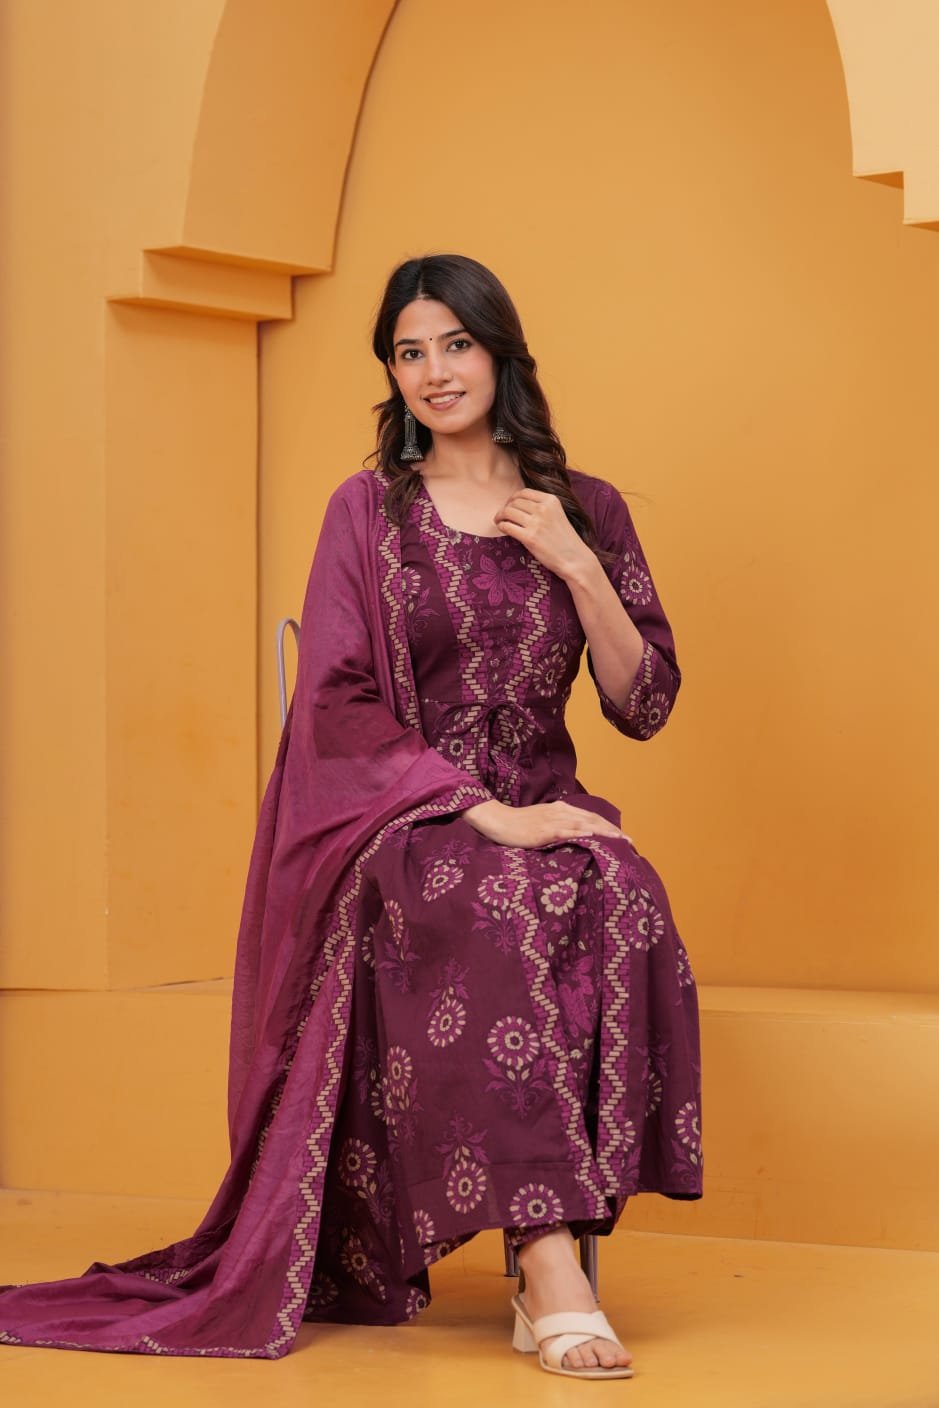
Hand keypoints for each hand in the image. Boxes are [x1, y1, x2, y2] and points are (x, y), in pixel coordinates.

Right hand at [462, 799, 626, 847]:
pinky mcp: (545, 830)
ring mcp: (553, 820)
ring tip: (620, 841)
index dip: (609, 827)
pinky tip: (593, 838)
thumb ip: (559, 827)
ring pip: (586, 825)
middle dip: (614, 831)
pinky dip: (582, 834)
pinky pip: (567, 831)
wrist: (498, 820)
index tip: (624, 837)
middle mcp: (561, 812)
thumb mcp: (542, 823)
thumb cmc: (518, 825)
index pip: (591, 818)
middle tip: (631, 843)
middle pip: (594, 820)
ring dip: (605, 833)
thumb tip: (575, 837)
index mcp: (562, 810)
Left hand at [494, 489, 594, 580]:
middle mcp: (543, 509)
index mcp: (551, 500)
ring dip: (500, 516)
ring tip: (499, 522)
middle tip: (502, 516)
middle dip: (505, 508)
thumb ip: (544, 508)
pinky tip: (502, 528)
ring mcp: (536, 523)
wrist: (575, 559)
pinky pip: (507, 526)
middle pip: (514, 502)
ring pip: (508, 512)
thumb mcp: (559, 515)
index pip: (524, 492)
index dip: (513, 498)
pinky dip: (501, 526)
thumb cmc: (566, 540)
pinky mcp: (529, 538)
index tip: (510, 505)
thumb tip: (520, 505)